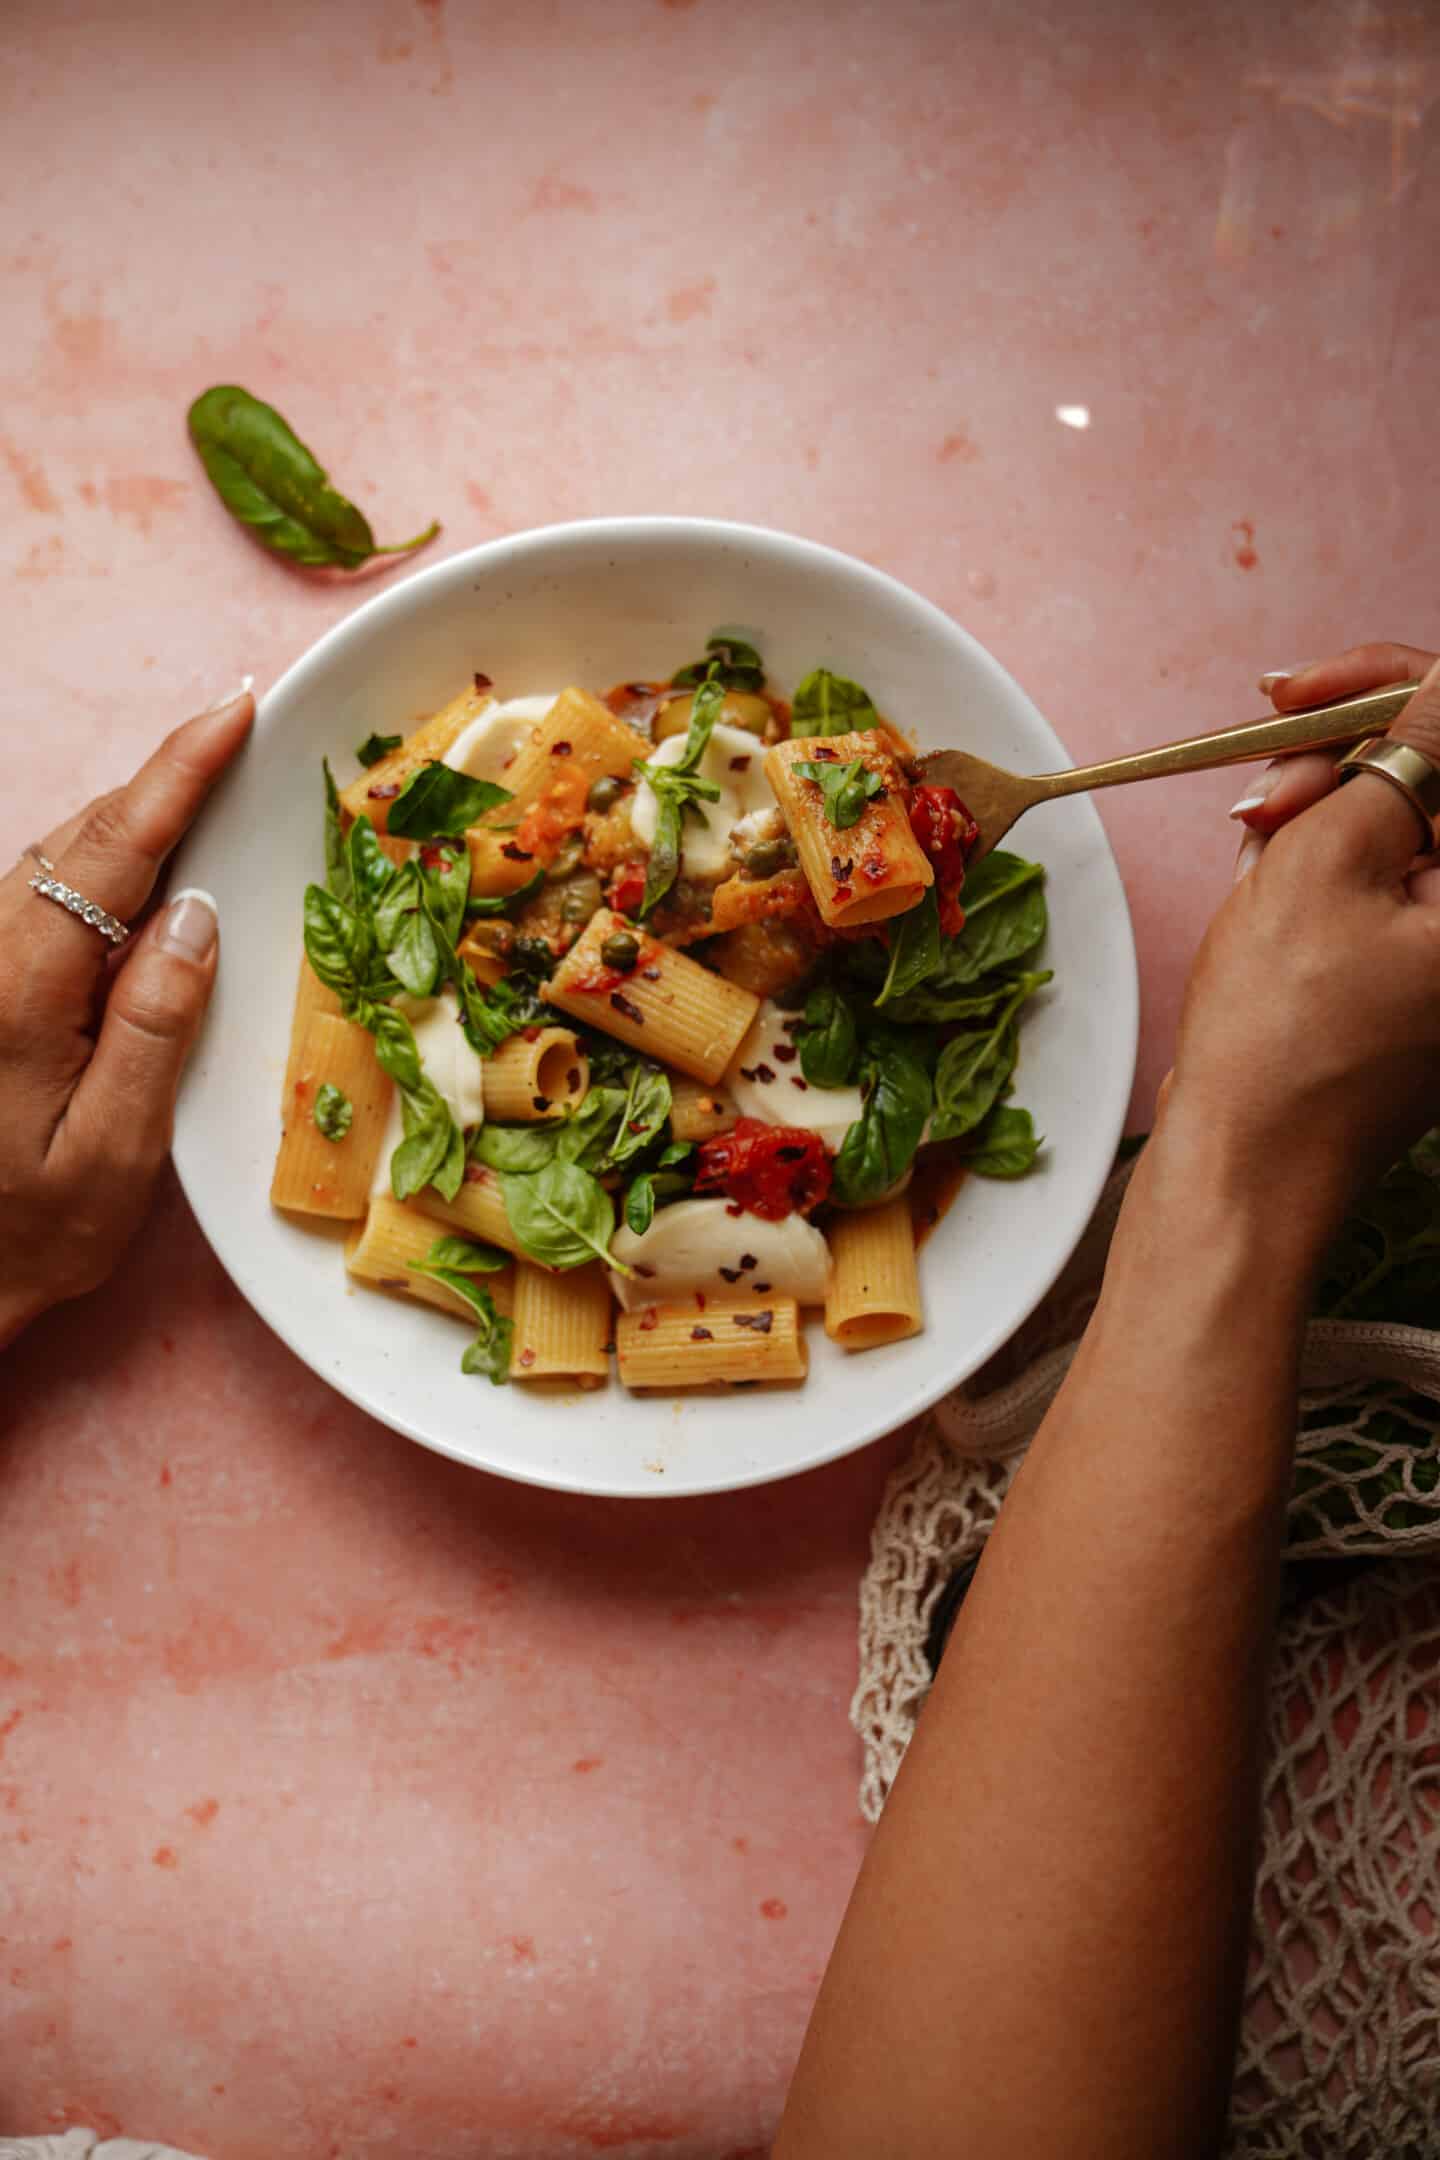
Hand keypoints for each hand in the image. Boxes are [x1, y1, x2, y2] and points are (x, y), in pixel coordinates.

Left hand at [0, 688, 253, 1345]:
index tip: (234, 709)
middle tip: (238, 732)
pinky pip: (40, 897)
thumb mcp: (112, 1153)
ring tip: (202, 787)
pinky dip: (98, 863)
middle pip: (78, 837)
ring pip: (53, 859)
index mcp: (22, 990)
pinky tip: (138, 875)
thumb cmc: (26, 1237)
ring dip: (129, 815)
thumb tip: (196, 914)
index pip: (111, 850)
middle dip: (161, 776)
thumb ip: (155, 1027)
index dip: (177, 772)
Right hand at [1157, 642, 1439, 1253]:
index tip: (1296, 691)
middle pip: (1433, 782)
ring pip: (1398, 832)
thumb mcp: (1325, 861)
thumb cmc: (1282, 1041)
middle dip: (1341, 764)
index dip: (1383, 689)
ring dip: (1320, 823)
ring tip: (1254, 868)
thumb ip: (1393, 755)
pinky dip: (1323, 876)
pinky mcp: (1418, 982)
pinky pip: (1380, 889)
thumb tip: (1434, 690)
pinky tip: (1266, 903)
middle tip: (1259, 796)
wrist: (1247, 1171)